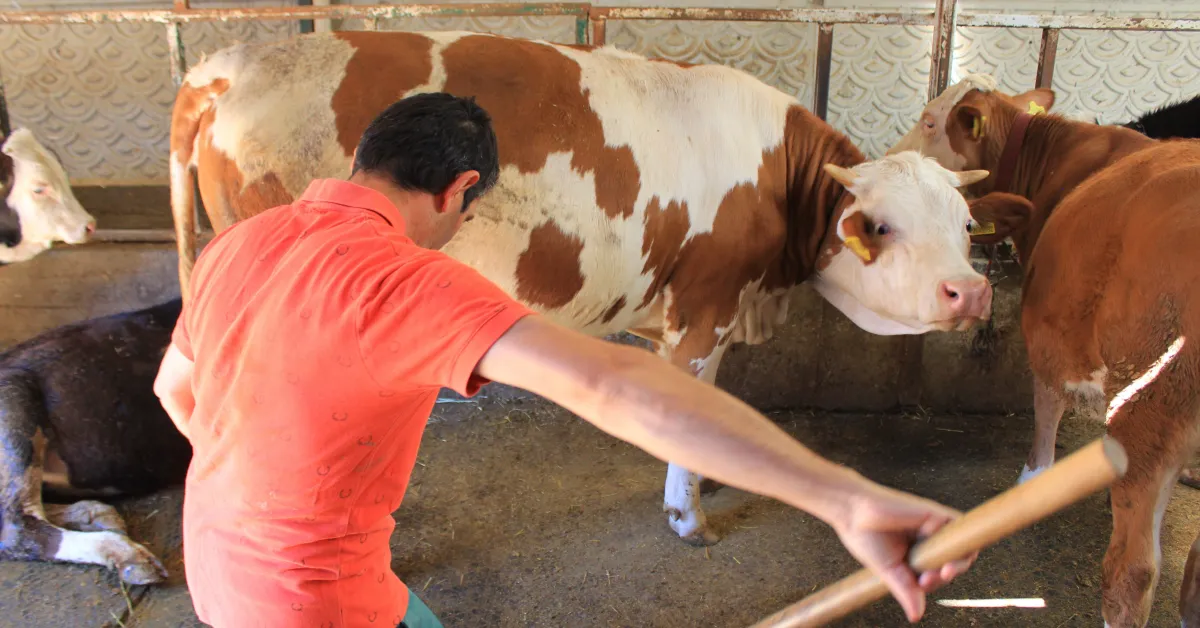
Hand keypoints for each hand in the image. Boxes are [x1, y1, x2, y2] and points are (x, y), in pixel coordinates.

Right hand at [832, 483, 975, 622]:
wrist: (854, 512)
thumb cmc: (866, 539)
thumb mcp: (888, 571)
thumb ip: (905, 590)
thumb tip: (916, 617)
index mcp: (916, 557)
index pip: (939, 574)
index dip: (937, 581)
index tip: (922, 583)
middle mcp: (927, 542)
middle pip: (954, 562)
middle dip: (950, 574)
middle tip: (934, 577)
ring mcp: (932, 528)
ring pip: (961, 546)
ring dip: (958, 561)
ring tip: (943, 569)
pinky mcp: (934, 514)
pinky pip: (958, 524)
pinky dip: (956, 535)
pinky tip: (938, 541)